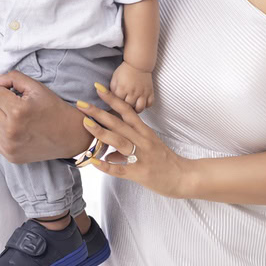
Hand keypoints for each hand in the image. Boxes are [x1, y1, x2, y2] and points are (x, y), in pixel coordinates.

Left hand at [0, 70, 92, 163]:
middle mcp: (11, 130)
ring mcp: (9, 146)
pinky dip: (2, 131)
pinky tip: (17, 129)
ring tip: (19, 117)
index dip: (7, 90)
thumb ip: (13, 78)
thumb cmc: (53, 109)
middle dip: (2, 102)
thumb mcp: (36, 87)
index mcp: (17, 111)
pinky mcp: (10, 155)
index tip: (18, 94)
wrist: (69, 135)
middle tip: (18, 105)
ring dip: (1, 116)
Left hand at [78, 82, 192, 198]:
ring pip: (119, 142)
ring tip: (86, 124)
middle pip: (118, 123)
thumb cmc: (165, 161)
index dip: (112, 99)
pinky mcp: (140, 173)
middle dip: (98, 113)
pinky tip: (94, 162)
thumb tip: (107, 152)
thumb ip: (128, 146)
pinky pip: (121, 169)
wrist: (184, 177)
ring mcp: (141, 156)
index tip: (97, 88)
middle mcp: (142, 140)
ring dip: (101, 132)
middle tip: (81, 103)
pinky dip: (107, 166)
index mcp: (144, 131)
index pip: (126, 111)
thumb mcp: (148, 147)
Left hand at [109, 60, 155, 112]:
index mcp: (122, 88)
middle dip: (125, 108)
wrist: (138, 64)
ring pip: (140, 108)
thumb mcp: (114, 79)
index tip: (116, 105)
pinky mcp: (150, 92)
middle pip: (128, 107)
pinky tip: (141, 103)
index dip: (116, 104)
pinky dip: (146, 106)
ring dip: (136, 110)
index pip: (117, 103)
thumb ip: (111, 90)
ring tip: (133, 108)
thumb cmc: (124, 71)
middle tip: (124, 108)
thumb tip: (109, 99)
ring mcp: (142, 93)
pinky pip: (150, 104)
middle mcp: (133, 92)